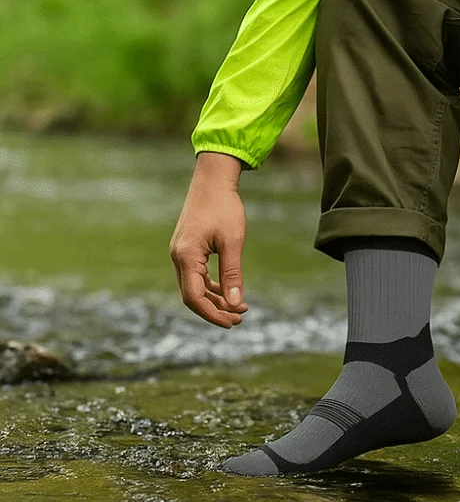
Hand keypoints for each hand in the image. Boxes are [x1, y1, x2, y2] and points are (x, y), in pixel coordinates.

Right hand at [169, 152, 249, 327]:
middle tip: (240, 318)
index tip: (232, 322)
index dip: (212, 314)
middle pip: (193, 295)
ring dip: (216, 298)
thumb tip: (235, 304)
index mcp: (186, 257)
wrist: (213, 180)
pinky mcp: (187, 248)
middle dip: (216, 309)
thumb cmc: (224, 207)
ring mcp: (180, 253)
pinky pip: (197, 275)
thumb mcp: (233, 241)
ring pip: (195, 286)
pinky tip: (229, 290)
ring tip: (239, 307)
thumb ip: (232, 273)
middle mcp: (178, 257)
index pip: (194, 298)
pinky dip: (212, 285)